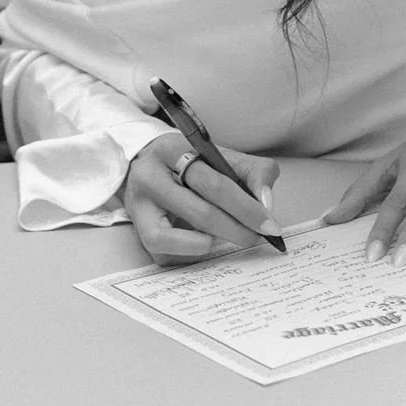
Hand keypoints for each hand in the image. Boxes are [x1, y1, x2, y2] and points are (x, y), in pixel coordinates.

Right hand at [123, 131, 282, 264]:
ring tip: (224, 238)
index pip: (214, 184)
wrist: (152, 161)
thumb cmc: (194, 162)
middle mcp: (149, 178)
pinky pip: (160, 253)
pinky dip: (187, 254)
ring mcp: (137, 206)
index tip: (269, 225)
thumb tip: (265, 204)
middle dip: (235, 229)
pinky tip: (205, 243)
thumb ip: (254, 172)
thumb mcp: (224, 155)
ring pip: (165, 238)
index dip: (246, 207)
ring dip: (203, 244)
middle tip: (256, 237)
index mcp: (172, 151)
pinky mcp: (136, 229)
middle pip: (197, 211)